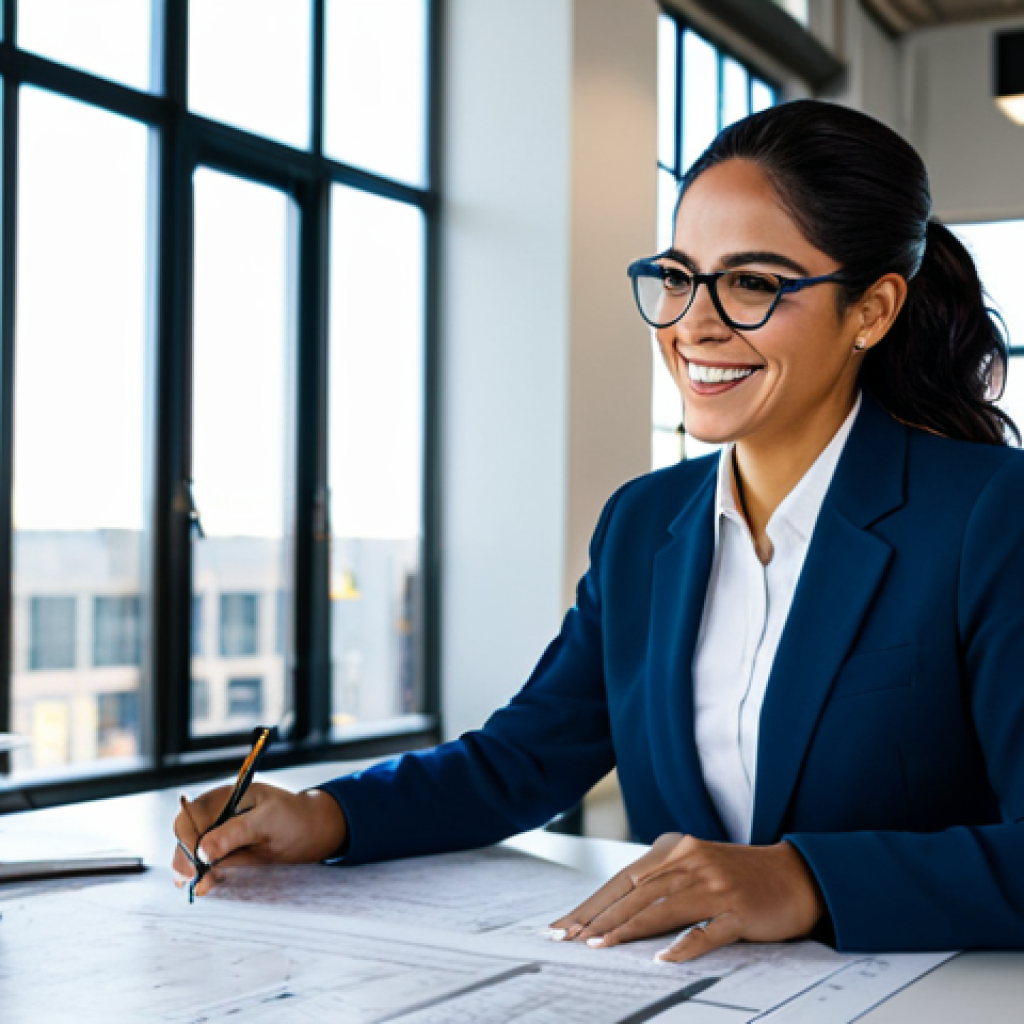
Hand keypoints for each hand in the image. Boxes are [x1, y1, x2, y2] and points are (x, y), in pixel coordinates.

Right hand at [171, 782, 347, 896]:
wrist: (313, 831)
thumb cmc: (294, 818)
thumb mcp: (268, 821)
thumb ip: (235, 833)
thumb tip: (202, 851)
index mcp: (224, 798)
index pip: (190, 818)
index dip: (187, 842)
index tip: (197, 867)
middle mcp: (215, 813)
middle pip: (184, 836)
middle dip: (186, 860)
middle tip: (201, 882)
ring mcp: (217, 832)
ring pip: (188, 852)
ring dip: (191, 871)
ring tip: (206, 885)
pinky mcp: (223, 850)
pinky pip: (202, 863)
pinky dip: (200, 875)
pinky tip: (205, 885)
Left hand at [548, 833, 824, 961]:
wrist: (795, 875)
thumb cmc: (737, 876)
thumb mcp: (694, 866)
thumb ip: (660, 879)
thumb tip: (613, 908)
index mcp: (676, 849)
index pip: (623, 879)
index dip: (592, 903)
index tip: (564, 925)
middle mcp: (692, 862)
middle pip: (635, 892)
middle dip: (598, 917)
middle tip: (568, 938)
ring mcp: (716, 886)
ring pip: (661, 908)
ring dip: (627, 928)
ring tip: (599, 945)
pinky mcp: (739, 910)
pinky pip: (706, 930)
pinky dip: (683, 945)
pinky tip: (662, 958)